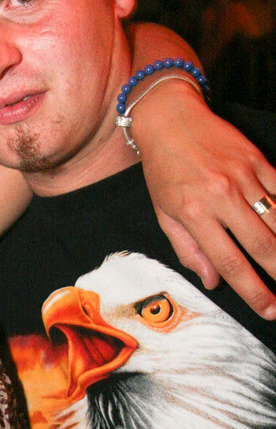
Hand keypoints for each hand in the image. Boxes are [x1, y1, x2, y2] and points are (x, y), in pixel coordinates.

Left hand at [134, 84, 275, 318]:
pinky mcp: (259, 160)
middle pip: (263, 245)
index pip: (230, 262)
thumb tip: (213, 282)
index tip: (269, 310)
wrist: (170, 118)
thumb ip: (189, 250)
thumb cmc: (163, 170)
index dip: (253, 291)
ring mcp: (244, 177)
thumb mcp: (164, 213)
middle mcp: (222, 196)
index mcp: (195, 214)